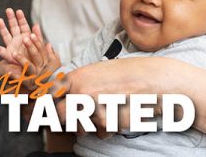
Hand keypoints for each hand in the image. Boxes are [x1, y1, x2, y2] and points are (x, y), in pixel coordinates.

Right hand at [0, 8, 43, 63]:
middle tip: (8, 10)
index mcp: (26, 37)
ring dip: (2, 28)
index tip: (18, 11)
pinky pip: (1, 52)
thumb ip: (38, 36)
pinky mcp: (8, 55)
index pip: (23, 25)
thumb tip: (36, 24)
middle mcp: (17, 40)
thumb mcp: (39, 46)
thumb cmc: (36, 58)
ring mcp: (11, 46)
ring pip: (5, 35)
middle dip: (11, 18)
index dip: (21, 18)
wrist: (32, 71)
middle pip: (13, 27)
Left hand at [12, 33, 61, 88]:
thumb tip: (48, 43)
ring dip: (22, 60)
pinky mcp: (29, 85)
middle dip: (30, 47)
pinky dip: (15, 76)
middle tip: (24, 38)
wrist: (55, 92)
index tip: (32, 34)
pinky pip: (22, 80)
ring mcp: (36, 76)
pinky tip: (9, 71)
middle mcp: (41, 69)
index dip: (37, 42)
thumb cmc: (53, 75)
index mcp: (47, 62)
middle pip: (36, 56)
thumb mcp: (54, 63)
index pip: (42, 50)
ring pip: (29, 67)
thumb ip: (50, 52)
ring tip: (14, 53)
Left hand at [54, 57, 169, 137]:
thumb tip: (62, 96)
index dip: (51, 103)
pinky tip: (118, 115)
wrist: (154, 80)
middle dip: (69, 119)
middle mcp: (81, 93)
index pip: (50, 96)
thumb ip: (78, 83)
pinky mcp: (108, 123)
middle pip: (61, 117)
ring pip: (81, 128)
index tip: (54, 108)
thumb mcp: (97, 70)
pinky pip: (101, 134)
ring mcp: (94, 108)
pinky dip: (108, 130)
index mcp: (77, 77)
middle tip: (81, 116)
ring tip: (106, 112)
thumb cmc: (128, 73)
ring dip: (90, 126)